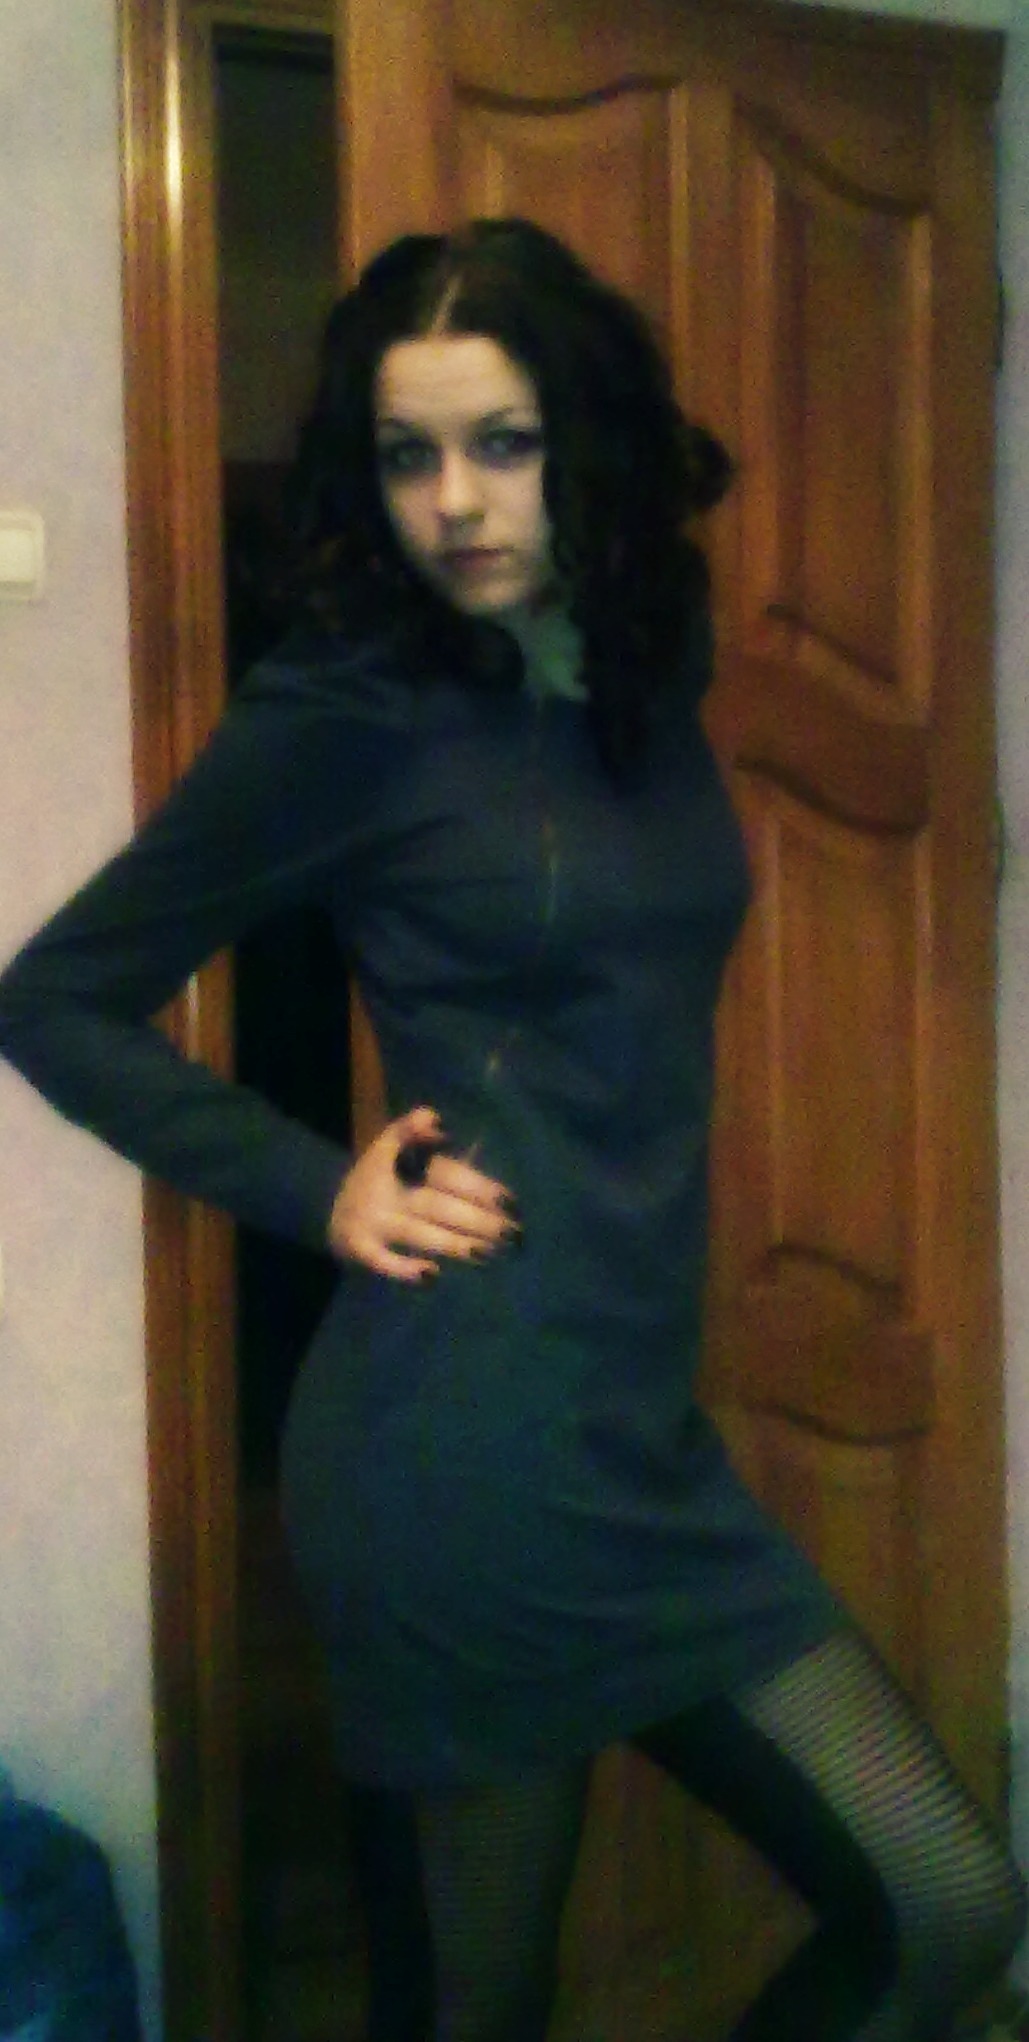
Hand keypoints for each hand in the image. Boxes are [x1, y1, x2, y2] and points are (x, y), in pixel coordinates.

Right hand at [327, 1105, 519, 1281]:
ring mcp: (372, 1221)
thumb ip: (413, 1130)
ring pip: (418, 1233)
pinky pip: (382, 1262)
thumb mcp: (388, 1146)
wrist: (324, 1206)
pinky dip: (405, 1270)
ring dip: (453, 1243)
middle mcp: (387, 1190)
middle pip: (437, 1204)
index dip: (478, 1186)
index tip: (511, 1202)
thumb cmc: (376, 1178)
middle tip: (513, 1235)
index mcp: (400, 1162)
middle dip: (478, 1220)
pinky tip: (432, 1276)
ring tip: (487, 1254)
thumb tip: (439, 1123)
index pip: (445, 1173)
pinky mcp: (359, 1249)